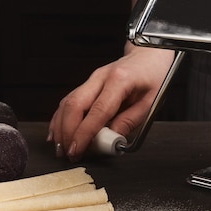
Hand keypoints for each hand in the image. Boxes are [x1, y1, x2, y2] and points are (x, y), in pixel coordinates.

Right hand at [48, 46, 174, 160]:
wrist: (148, 56)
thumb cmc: (153, 76)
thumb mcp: (151, 102)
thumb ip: (130, 121)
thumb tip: (111, 140)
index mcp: (120, 80)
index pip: (97, 110)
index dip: (84, 133)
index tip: (77, 150)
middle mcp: (100, 77)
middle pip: (74, 105)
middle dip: (67, 132)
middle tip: (68, 153)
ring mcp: (91, 79)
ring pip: (67, 103)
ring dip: (60, 128)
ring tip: (60, 149)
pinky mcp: (87, 84)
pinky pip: (68, 102)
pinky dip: (60, 119)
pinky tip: (57, 134)